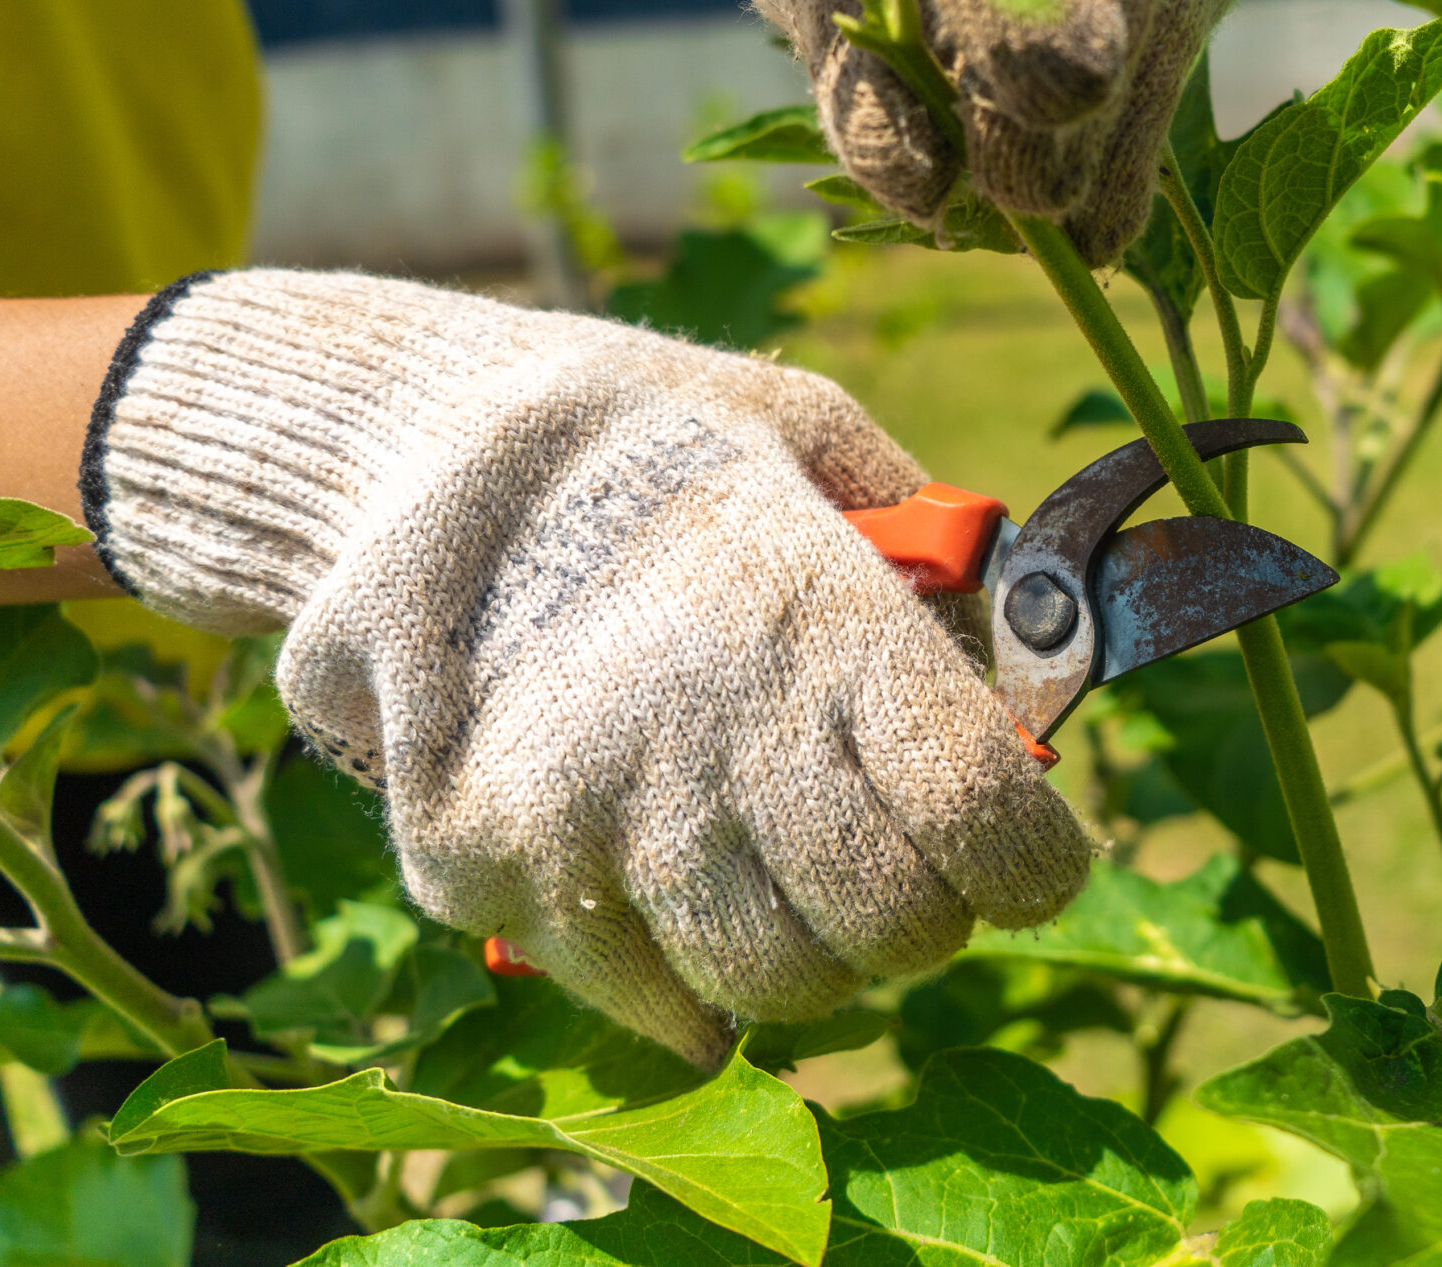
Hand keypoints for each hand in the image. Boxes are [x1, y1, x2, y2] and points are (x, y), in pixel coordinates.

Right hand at [82, 270, 1088, 1064]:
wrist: (407, 434)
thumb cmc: (653, 435)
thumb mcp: (815, 434)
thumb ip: (937, 565)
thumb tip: (1034, 696)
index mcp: (812, 615)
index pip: (981, 808)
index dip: (1035, 861)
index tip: (1029, 856)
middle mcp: (709, 731)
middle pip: (890, 928)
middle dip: (927, 915)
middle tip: (904, 867)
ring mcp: (586, 817)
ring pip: (775, 989)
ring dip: (814, 957)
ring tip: (789, 876)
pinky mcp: (483, 872)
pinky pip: (651, 1007)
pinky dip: (694, 985)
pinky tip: (686, 897)